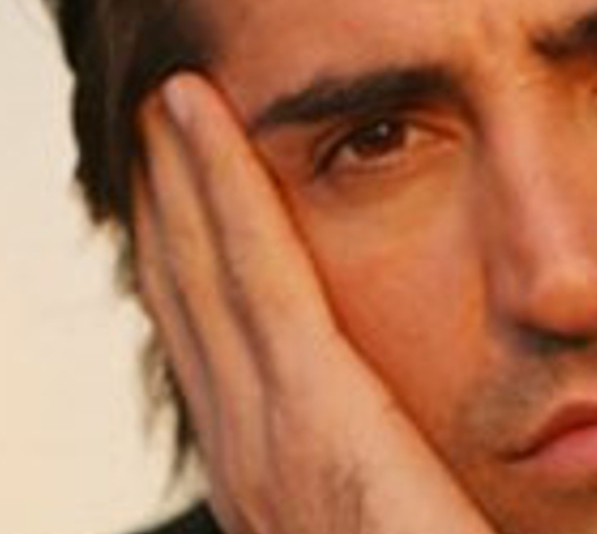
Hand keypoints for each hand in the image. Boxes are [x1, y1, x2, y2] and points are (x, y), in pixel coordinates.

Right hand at [133, 74, 494, 533]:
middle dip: (174, 207)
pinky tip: (208, 120)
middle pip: (197, 303)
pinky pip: (258, 280)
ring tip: (175, 104)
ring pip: (209, 276)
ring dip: (186, 183)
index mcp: (283, 482)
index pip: (228, 347)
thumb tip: (432, 428)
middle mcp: (255, 461)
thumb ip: (403, 466)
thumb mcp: (421, 517)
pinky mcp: (315, 424)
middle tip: (164, 120)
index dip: (200, 260)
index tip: (196, 185)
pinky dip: (222, 194)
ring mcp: (270, 445)